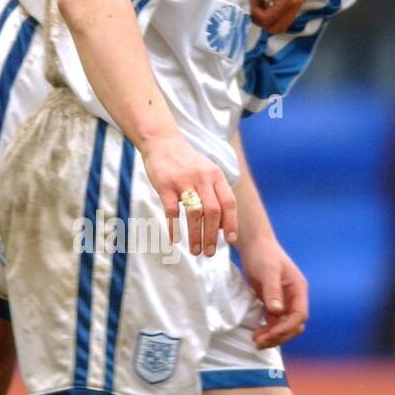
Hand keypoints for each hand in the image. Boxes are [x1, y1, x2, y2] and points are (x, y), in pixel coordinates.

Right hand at [141, 133, 237, 256]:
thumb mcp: (207, 173)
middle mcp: (202, 178)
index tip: (230, 240)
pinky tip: (175, 239)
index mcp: (216, 176)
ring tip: (195, 250)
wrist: (162, 142)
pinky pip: (172, 211)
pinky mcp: (165, 185)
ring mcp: (183, 181)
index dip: (231, 223)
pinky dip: (174, 228)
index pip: (228, 202)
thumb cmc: (187, 162)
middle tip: (209, 252)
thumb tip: (223, 225)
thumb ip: (217, 194)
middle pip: (212, 212)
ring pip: (194, 213)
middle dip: (212, 235)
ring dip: (196, 235)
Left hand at [241, 238, 308, 346]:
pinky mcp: (273, 303)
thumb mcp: (268, 271)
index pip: (299, 315)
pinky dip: (267, 330)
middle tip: (260, 342)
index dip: (287, 327)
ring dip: (272, 336)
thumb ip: (272, 290)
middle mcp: (294, 298)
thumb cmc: (263, 254)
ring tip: (256, 341)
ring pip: (283, 326)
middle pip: (293, 325)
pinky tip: (256, 334)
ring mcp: (284, 301)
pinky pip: (274, 322)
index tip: (271, 334)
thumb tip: (277, 311)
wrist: (254, 245)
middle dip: (279, 336)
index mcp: (298, 290)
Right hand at [250, 0, 307, 34]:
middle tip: (252, 3)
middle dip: (261, 20)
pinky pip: (268, 17)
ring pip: (273, 25)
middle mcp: (299, 2)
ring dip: (258, 16)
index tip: (256, 0)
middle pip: (277, 27)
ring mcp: (295, 1)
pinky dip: (257, 11)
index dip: (265, 16)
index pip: (281, 21)